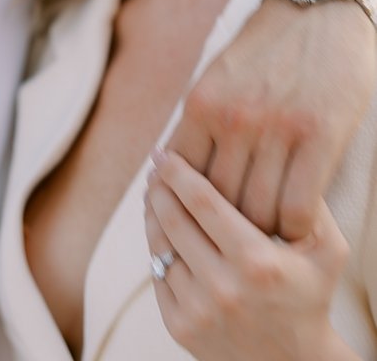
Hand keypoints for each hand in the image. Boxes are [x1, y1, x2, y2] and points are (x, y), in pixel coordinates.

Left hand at [145, 150, 354, 360]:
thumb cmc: (308, 298)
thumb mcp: (326, 253)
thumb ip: (309, 208)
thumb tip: (280, 162)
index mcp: (257, 262)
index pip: (203, 203)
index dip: (178, 173)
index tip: (164, 154)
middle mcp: (223, 286)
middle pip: (173, 219)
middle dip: (160, 188)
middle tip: (156, 168)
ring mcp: (198, 308)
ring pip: (160, 245)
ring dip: (152, 214)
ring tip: (155, 194)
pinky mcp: (179, 325)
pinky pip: (157, 273)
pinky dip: (156, 247)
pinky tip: (161, 230)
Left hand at [167, 0, 374, 238]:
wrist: (318, 9)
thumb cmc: (266, 49)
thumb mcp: (216, 79)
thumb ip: (200, 124)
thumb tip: (176, 171)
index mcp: (200, 105)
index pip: (181, 176)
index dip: (186, 207)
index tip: (196, 224)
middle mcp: (232, 119)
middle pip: (217, 200)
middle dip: (221, 228)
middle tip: (229, 246)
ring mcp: (275, 129)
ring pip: (256, 209)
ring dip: (259, 234)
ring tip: (262, 246)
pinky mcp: (319, 136)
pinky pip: (297, 205)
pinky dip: (293, 227)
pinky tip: (295, 229)